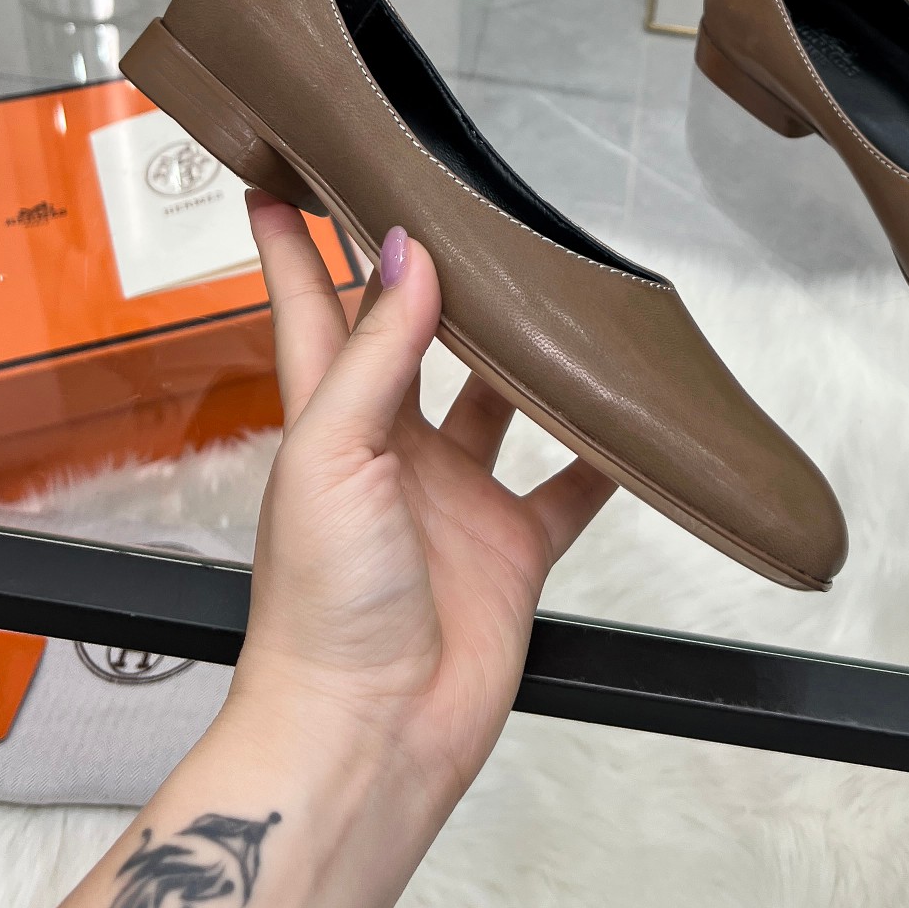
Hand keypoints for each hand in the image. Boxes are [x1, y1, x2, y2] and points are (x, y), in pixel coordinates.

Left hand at [228, 194, 614, 811]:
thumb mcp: (332, 457)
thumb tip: (407, 252)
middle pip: (413, 338)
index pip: (309, 305)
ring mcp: (454, 497)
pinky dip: (602, 456)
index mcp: (330, 419)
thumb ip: (377, 353)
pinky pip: (568, 487)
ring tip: (559, 295)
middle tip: (458, 208)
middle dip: (429, 277)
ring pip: (498, 399)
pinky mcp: (511, 547)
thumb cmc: (319, 609)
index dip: (291, 241)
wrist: (369, 734)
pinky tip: (628, 421)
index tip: (280, 173)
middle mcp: (392, 448)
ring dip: (524, 354)